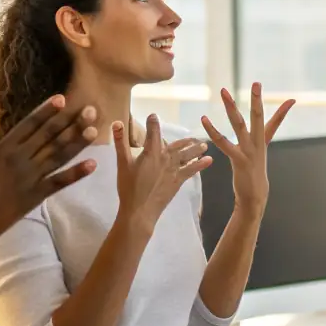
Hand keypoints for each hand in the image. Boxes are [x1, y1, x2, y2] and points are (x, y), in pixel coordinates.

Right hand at [0, 96, 98, 245]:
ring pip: (58, 155)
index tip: (63, 99)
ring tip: (95, 130)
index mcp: (4, 148)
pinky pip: (59, 182)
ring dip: (77, 142)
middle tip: (90, 110)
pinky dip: (76, 174)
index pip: (30, 124)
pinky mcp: (36, 196)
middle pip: (50, 136)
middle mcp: (21, 159)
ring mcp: (30, 177)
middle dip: (71, 122)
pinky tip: (92, 164)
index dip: (47, 111)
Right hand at [115, 115, 211, 230]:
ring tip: (204, 145)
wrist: (140, 210)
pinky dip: (200, 164)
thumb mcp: (122, 163)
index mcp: (152, 151)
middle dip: (185, 140)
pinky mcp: (178, 180)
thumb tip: (117, 122)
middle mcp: (166, 157)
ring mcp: (174, 169)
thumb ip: (120, 142)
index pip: (153, 132)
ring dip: (196, 149)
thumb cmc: (128, 187)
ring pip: (188, 155)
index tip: (153, 116)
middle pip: (177, 145)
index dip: (153, 123)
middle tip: (194, 137)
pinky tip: (209, 160)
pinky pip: (192, 170)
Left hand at [200, 83, 294, 213]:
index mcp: (263, 141)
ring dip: (231, 107)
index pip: (275, 121)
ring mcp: (248, 150)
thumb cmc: (254, 173)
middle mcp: (257, 143)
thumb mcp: (260, 154)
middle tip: (256, 83)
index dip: (283, 110)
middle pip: (258, 116)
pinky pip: (224, 142)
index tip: (292, 99)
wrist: (254, 197)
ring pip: (239, 124)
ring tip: (224, 91)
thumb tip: (265, 138)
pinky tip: (204, 119)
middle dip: (257, 99)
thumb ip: (260, 142)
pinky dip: (213, 131)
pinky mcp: (238, 159)